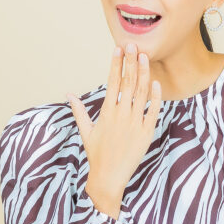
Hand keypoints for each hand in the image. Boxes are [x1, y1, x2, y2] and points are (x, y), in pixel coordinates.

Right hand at [65, 43, 161, 216]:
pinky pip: (153, 110)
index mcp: (106, 113)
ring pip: (141, 93)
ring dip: (143, 73)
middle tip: (133, 45)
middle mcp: (121, 115)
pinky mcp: (146, 132)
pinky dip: (155, 96)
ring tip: (144, 57)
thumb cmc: (97, 155)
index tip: (118, 49)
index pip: (112, 82)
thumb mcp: (86, 132)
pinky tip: (155, 82)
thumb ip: (79, 111)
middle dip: (130, 62)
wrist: (109, 178)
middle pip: (128, 83)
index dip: (116, 64)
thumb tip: (68, 94)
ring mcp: (135, 123)